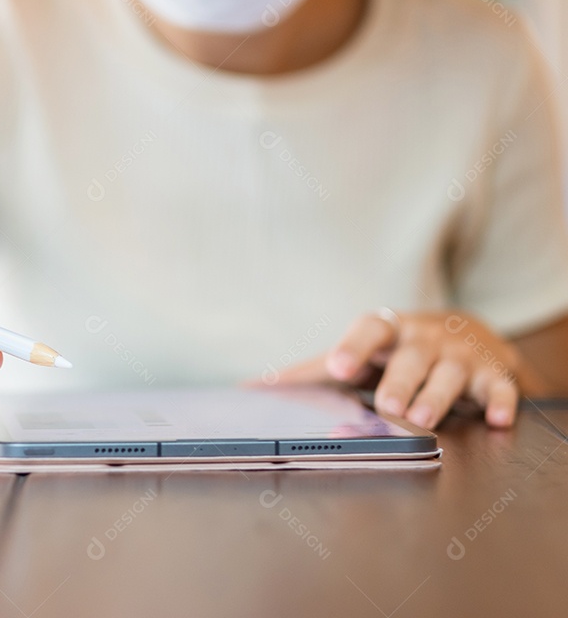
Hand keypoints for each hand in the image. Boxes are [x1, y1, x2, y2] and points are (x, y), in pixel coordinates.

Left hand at [275, 311, 525, 429]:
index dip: (353, 347)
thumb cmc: (394, 349)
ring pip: (450, 373)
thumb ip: (308, 373)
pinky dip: (502, 402)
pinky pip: (500, 387)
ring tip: (422, 417)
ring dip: (438, 395)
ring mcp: (460, 354)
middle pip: (410, 357)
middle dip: (399, 381)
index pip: (368, 330)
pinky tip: (497, 419)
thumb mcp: (356, 353)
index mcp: (386, 331)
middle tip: (388, 407)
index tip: (338, 367)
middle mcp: (423, 338)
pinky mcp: (493, 373)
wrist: (463, 331)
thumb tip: (249, 390)